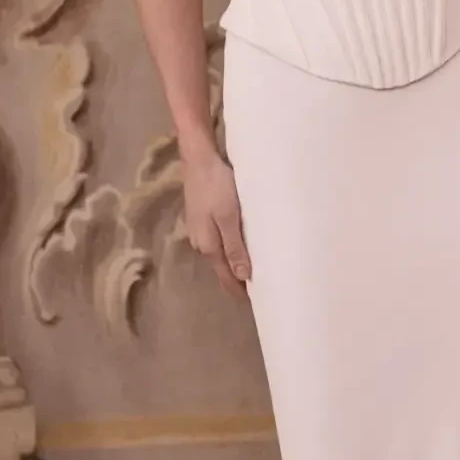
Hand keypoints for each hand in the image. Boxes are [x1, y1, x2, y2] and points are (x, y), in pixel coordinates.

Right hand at [183, 140, 251, 296]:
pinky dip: (229, 247)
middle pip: (222, 268)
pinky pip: (217, 240)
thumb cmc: (218, 186)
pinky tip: (239, 243)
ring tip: (254, 267)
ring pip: (219, 253)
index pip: (226, 277)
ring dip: (233, 261)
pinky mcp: (200, 218)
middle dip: (238, 278)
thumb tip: (243, 276)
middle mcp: (200, 242)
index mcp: (208, 246)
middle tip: (261, 286)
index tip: (259, 301)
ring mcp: (198, 230)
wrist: (199, 158)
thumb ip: (235, 247)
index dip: (240, 290)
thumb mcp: (230, 217)